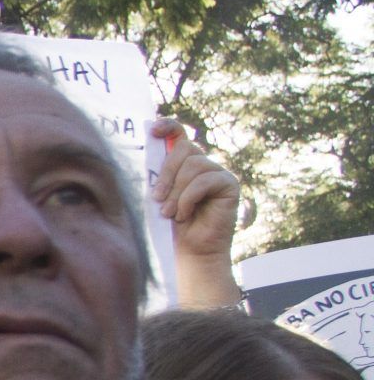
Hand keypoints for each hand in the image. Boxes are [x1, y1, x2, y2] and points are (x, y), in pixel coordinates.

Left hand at [154, 118, 240, 261]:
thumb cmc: (170, 226)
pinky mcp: (229, 184)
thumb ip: (157, 174)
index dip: (169, 127)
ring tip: (170, 213)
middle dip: (166, 174)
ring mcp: (218, 173)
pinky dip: (189, 198)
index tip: (153, 130)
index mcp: (183, 164)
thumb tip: (149, 150)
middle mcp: (203, 164)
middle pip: (184, 149)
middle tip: (157, 199)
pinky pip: (205, 180)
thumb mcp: (158, 196)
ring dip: (176, 191)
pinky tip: (185, 214)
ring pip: (194, 165)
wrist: (190, 252)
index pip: (180, 135)